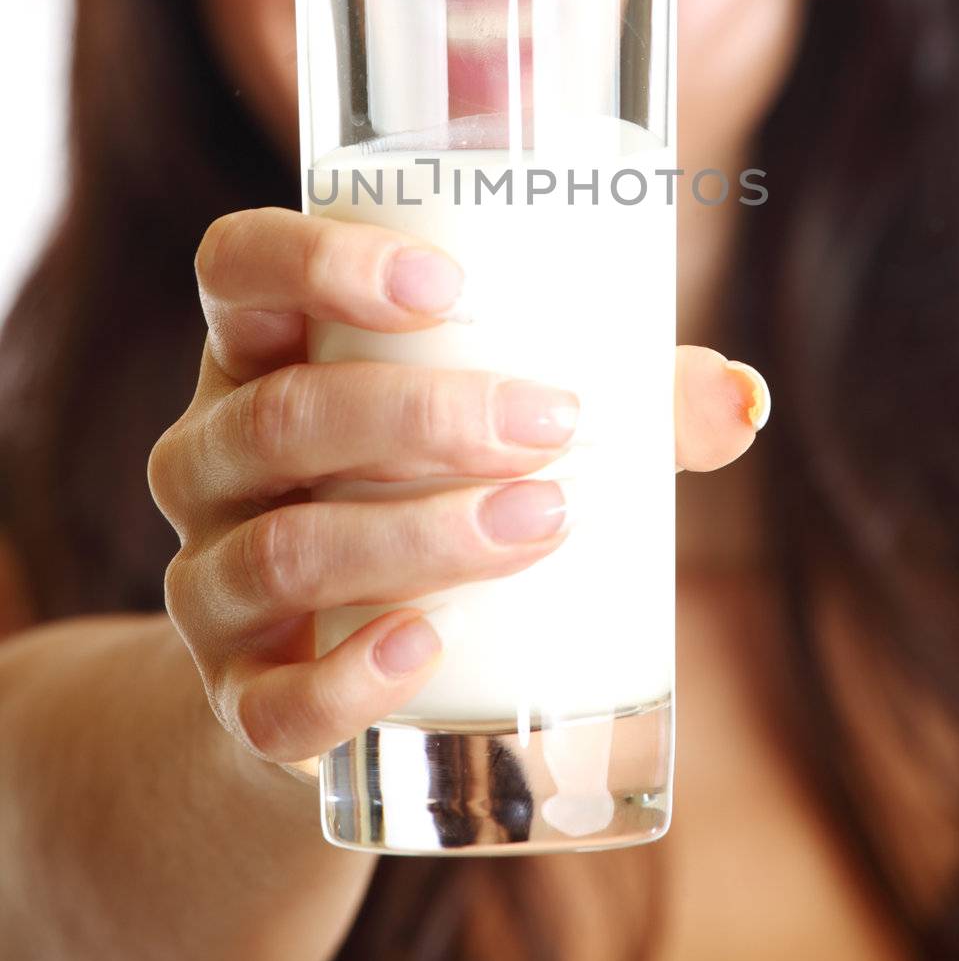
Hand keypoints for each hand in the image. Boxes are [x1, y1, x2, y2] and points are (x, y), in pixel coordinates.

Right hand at [148, 207, 767, 784]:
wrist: (323, 678)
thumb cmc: (418, 500)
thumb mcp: (484, 430)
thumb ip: (614, 404)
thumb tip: (746, 397)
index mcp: (262, 354)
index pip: (236, 268)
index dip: (316, 260)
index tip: (446, 285)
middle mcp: (210, 458)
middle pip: (277, 415)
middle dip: (421, 415)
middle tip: (552, 422)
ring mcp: (210, 585)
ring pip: (281, 550)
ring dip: (418, 535)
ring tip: (545, 520)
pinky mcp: (235, 700)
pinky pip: (267, 700)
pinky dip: (351, 675)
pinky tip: (433, 645)